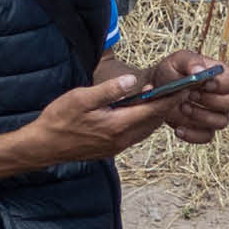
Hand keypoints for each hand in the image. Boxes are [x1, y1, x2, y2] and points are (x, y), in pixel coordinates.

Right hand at [22, 70, 186, 165]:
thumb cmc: (59, 119)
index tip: (184, 87)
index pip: (152, 110)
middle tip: (181, 90)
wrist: (44, 145)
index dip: (169, 98)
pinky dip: (144, 122)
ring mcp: (117, 146)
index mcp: (117, 125)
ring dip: (156, 115)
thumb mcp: (81, 98)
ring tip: (166, 98)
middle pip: (153, 122)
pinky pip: (136, 134)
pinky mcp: (111, 148)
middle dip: (168, 106)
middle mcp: (122, 139)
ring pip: (146, 129)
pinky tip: (141, 111)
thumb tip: (132, 80)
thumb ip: (110, 90)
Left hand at [143, 50, 228, 144]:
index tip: (205, 84)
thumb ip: (190, 62)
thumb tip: (201, 71)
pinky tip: (178, 128)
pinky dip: (192, 134)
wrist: (156, 89)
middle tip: (190, 95)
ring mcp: (215, 115)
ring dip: (201, 116)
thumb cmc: (172, 71)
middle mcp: (223, 97)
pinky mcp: (204, 129)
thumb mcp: (178, 60)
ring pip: (222, 122)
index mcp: (221, 77)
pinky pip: (207, 137)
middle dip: (211, 101)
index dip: (223, 84)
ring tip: (182, 107)